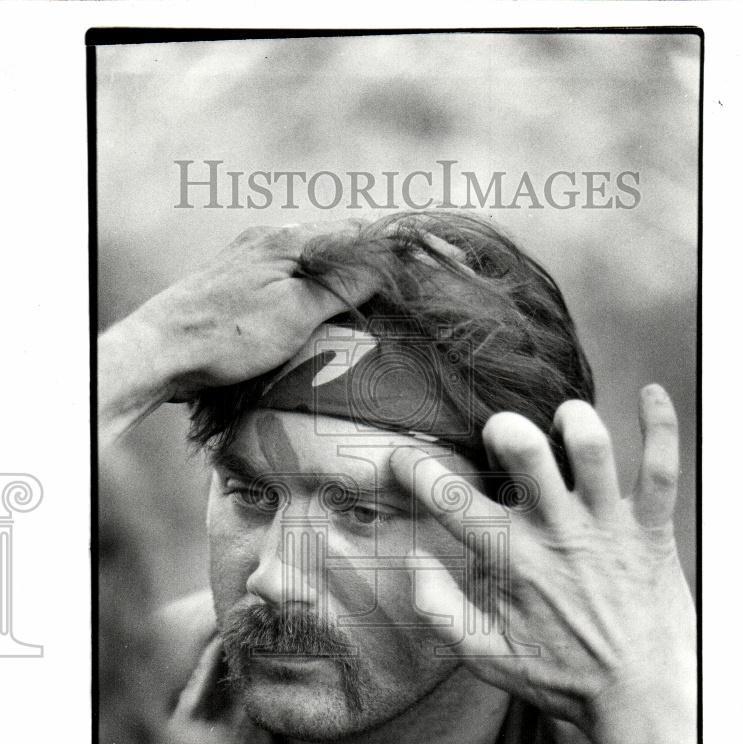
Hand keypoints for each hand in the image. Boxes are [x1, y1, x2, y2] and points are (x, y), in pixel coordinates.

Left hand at [125, 221, 378, 398]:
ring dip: (338, 281)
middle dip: (367, 266)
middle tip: (397, 294)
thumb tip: (384, 263)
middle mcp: (269, 241)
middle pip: (334, 246)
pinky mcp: (237, 284)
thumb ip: (341, 284)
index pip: (356, 232)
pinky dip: (312, 293)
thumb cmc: (229, 334)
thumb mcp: (297, 311)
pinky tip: (318, 315)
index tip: (418, 269)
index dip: (389, 250)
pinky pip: (289, 280)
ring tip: (365, 307)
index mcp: (288, 240)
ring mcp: (250, 261)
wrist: (162, 351)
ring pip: (311, 264)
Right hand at [390, 385, 695, 743]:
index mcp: (514, 561)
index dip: (416, 469)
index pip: (451, 500)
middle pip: (524, 449)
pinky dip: (659, 424)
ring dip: (573, 419)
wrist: (641, 700)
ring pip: (591, 445)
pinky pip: (661, 465)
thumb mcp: (485, 657)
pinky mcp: (652, 529)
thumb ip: (439, 610)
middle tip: (501, 439)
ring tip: (564, 424)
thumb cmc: (564, 679)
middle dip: (503, 427)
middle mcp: (558, 532)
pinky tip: (651, 394)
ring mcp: (608, 526)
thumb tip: (413, 560)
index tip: (402, 457)